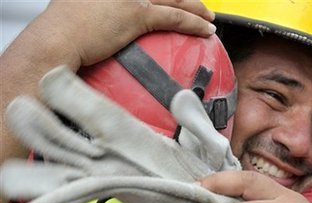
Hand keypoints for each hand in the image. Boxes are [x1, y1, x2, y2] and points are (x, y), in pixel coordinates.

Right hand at [45, 0, 215, 65]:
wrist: (55, 41)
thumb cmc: (60, 31)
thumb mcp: (76, 9)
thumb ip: (94, 9)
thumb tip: (99, 21)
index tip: (173, 0)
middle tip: (199, 5)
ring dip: (195, 8)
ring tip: (208, 17)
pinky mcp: (137, 14)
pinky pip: (174, 17)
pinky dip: (193, 23)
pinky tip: (206, 29)